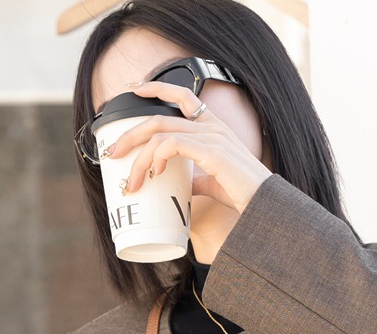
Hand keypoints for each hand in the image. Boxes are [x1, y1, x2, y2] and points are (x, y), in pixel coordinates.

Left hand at [103, 79, 270, 214]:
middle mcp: (211, 125)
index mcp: (213, 126)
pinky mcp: (211, 152)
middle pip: (160, 115)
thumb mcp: (213, 183)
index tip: (133, 89)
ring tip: (131, 179)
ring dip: (138, 156)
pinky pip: (172, 144)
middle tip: (112, 151)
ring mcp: (212, 136)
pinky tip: (154, 174)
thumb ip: (195, 179)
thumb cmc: (243, 194)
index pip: (182, 94)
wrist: (264, 205)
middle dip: (130, 132)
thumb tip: (180, 186)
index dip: (156, 87)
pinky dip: (156, 157)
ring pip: (161, 132)